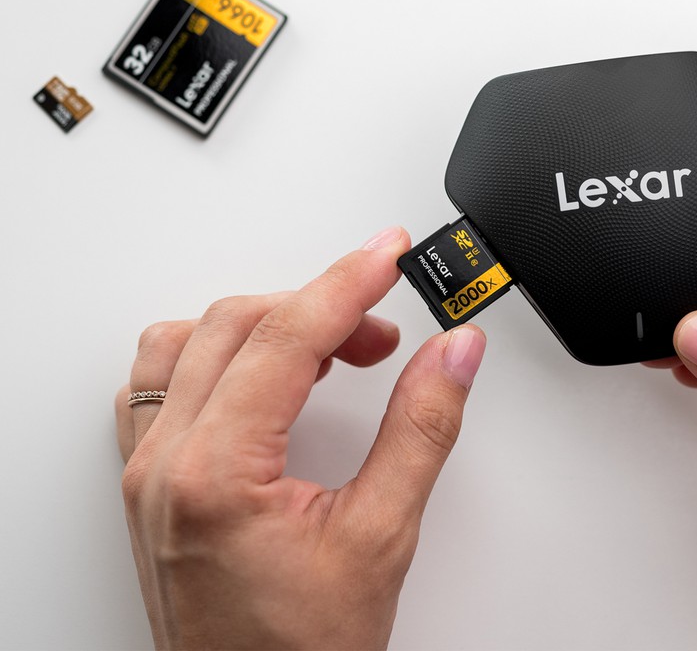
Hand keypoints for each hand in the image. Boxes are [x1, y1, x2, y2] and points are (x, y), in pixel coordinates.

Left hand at [115, 227, 485, 650]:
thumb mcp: (382, 537)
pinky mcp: (151, 484)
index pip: (288, 336)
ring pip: (188, 341)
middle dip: (320, 303)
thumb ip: (422, 428)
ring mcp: (149, 474)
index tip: (391, 253)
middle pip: (237, 324)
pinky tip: (261, 365)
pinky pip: (161, 382)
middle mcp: (166, 464)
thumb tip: (454, 353)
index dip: (350, 282)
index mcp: (216, 472)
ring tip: (331, 341)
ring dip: (264, 322)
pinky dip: (216, 352)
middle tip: (385, 316)